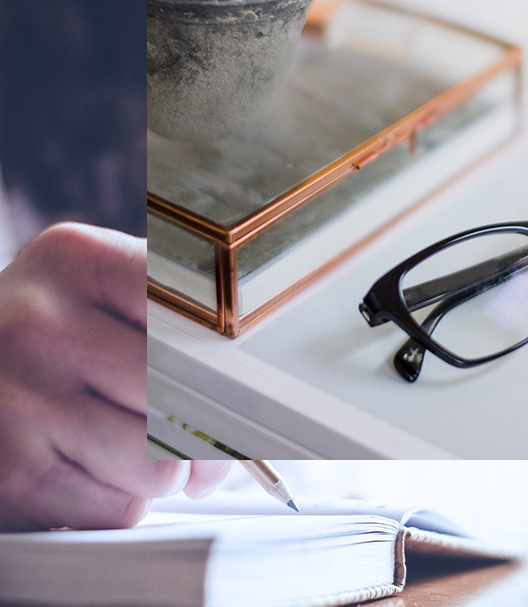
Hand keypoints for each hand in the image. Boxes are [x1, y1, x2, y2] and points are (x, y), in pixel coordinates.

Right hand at [0, 223, 231, 530]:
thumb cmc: (49, 327)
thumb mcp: (96, 283)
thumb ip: (169, 309)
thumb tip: (254, 381)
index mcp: (78, 259)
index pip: (196, 312)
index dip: (238, 357)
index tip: (262, 383)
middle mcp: (38, 322)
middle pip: (182, 391)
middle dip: (212, 428)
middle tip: (213, 435)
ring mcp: (17, 398)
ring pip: (157, 462)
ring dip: (170, 471)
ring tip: (150, 449)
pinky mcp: (7, 473)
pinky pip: (117, 508)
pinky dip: (127, 500)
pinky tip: (102, 468)